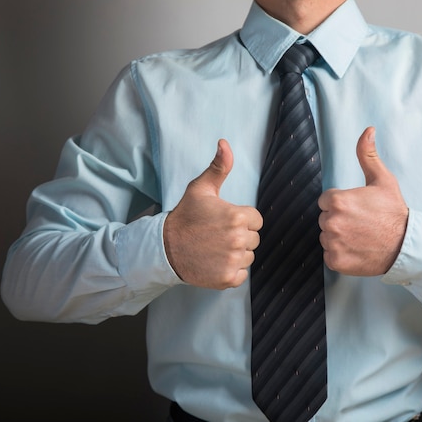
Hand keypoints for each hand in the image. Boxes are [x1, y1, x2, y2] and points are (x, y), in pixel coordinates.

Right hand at [163, 139, 262, 288]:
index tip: (223, 221)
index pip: (256, 220)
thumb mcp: (201, 188)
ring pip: (248, 256)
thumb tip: (225, 143)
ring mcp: (234, 260)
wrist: (165, 248)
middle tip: (216, 235)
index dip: (241, 219)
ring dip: (236, 254)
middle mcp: (239, 239)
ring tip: (215, 248)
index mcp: (238, 216)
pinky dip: (231, 271)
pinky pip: (242, 274)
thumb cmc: (186, 216)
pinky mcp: (228, 278)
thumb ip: (219, 167)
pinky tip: (215, 262)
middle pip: (254, 239)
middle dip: (239, 236)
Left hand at [318, 127, 407, 275]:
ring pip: (326, 237)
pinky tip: (357, 249)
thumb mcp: (382, 180)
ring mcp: (332, 243)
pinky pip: (330, 255)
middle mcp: (331, 222)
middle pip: (325, 219)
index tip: (357, 210)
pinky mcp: (335, 261)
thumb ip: (368, 155)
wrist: (406, 245)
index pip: (326, 201)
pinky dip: (341, 254)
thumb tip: (368, 131)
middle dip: (339, 220)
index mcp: (337, 201)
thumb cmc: (394, 212)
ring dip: (339, 237)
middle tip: (361, 223)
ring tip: (360, 236)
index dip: (341, 204)